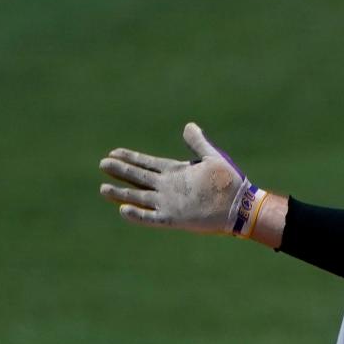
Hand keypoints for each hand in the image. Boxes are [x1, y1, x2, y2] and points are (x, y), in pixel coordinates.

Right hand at [98, 122, 266, 236]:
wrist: (240, 205)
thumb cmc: (229, 182)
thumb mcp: (212, 157)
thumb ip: (198, 143)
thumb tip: (189, 126)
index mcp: (176, 172)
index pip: (147, 163)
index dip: (131, 158)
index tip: (113, 151)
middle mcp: (168, 187)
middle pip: (138, 178)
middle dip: (121, 171)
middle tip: (103, 163)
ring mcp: (170, 203)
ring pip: (139, 197)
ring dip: (122, 193)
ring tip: (103, 188)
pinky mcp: (175, 218)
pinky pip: (152, 217)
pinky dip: (138, 215)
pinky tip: (123, 210)